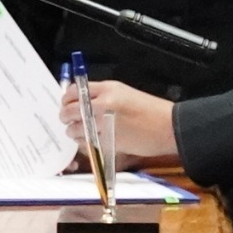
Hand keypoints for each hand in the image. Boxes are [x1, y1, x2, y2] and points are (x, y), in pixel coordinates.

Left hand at [62, 80, 178, 161]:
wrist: (168, 127)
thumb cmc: (151, 110)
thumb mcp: (125, 94)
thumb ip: (102, 96)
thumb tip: (81, 101)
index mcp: (108, 89)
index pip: (75, 90)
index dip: (66, 98)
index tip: (66, 103)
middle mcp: (103, 104)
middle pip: (70, 109)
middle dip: (65, 115)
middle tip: (67, 119)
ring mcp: (103, 124)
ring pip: (74, 128)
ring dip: (73, 131)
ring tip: (79, 131)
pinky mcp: (107, 142)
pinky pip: (85, 143)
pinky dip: (83, 143)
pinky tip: (89, 141)